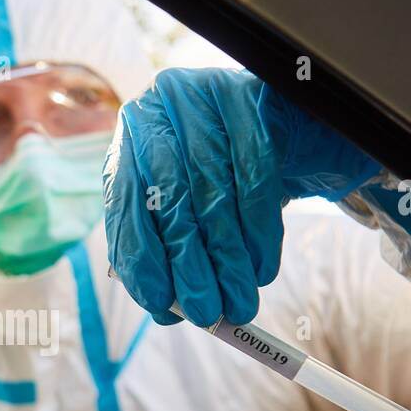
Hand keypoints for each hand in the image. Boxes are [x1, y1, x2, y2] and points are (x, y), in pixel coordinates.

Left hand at [103, 67, 379, 324]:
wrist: (285, 127)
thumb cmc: (227, 177)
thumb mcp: (189, 210)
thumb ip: (169, 251)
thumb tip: (165, 310)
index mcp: (130, 139)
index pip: (125, 203)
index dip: (141, 255)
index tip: (158, 302)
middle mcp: (157, 109)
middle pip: (170, 200)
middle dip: (189, 264)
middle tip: (205, 312)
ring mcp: (203, 97)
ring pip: (213, 193)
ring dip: (227, 259)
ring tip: (239, 302)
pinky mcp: (250, 98)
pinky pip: (254, 178)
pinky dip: (259, 233)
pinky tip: (262, 268)